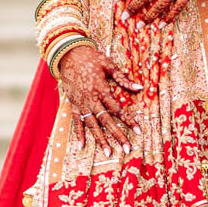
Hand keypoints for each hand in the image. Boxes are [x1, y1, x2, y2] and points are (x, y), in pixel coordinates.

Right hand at [55, 40, 139, 157]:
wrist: (68, 53)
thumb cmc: (90, 57)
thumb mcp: (108, 65)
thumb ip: (123, 79)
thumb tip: (140, 88)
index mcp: (101, 89)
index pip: (117, 109)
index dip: (129, 121)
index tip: (138, 131)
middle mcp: (91, 99)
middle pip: (106, 121)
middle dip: (117, 135)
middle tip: (127, 148)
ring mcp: (81, 103)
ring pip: (92, 125)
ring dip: (100, 139)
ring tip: (108, 153)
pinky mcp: (73, 104)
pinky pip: (77, 121)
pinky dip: (79, 133)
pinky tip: (82, 146)